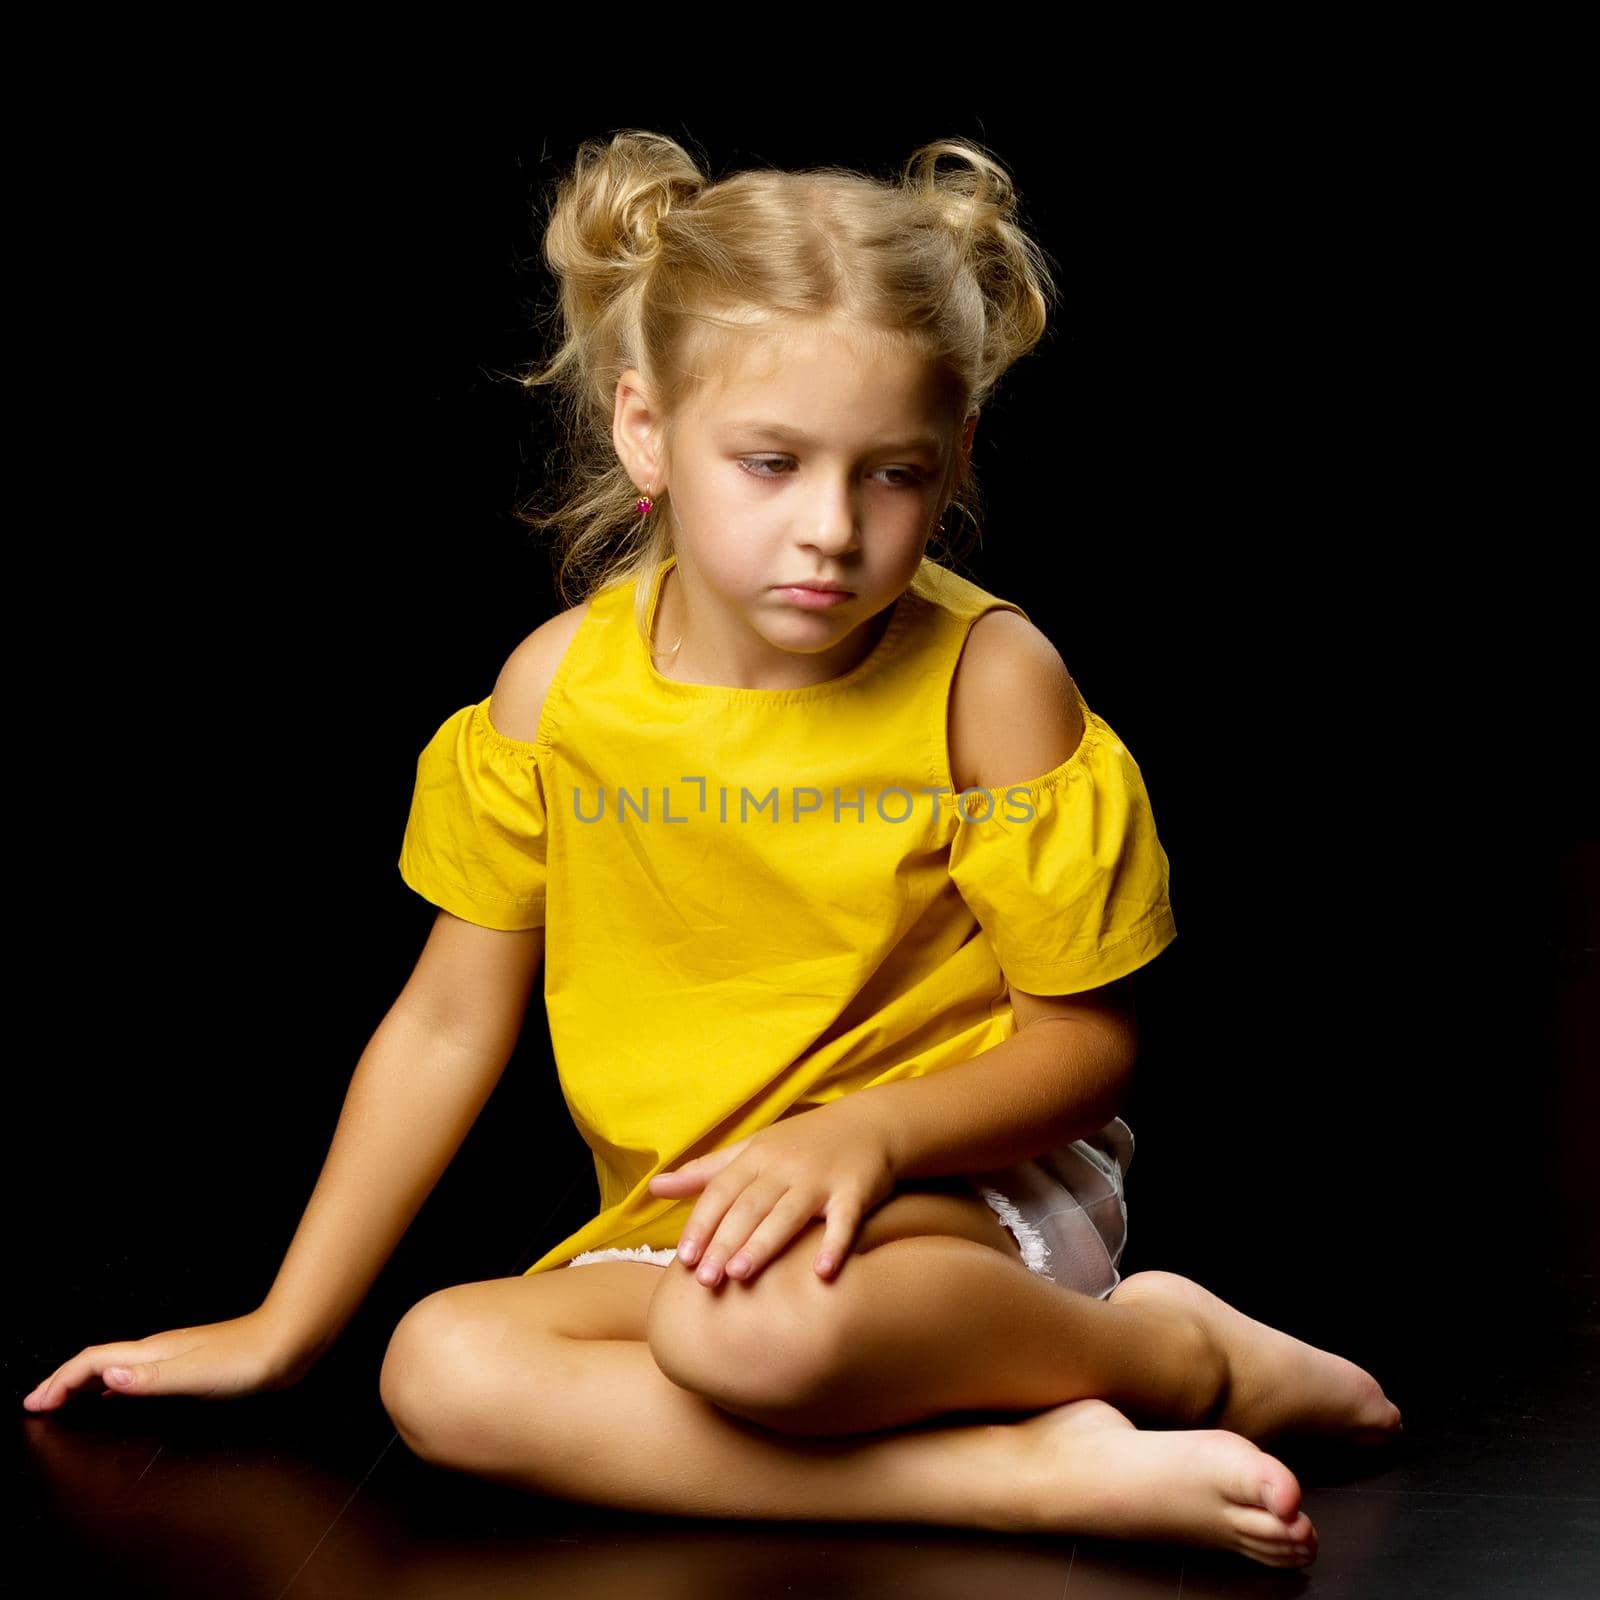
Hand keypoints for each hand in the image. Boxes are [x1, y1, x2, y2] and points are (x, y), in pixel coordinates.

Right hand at [21, 1308, 305, 1412]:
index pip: (94, 1360)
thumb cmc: (248, 1359)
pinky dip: (113, 1385)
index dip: (61, 1380)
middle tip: (36, 1402)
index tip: (35, 1402)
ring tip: (63, 1399)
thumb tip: (106, 1374)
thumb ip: (152, 1378)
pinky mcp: (190, 1367)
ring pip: (116, 1366)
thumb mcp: (196, 1374)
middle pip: (98, 1361)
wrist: (288, 1342)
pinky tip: (117, 1394)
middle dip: (63, 1380)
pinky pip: (136, 1375)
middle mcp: (160, 1351)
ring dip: (85, 1382)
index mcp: (154, 1352)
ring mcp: (174, 1357)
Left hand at [647, 1102, 895, 1287]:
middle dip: (725, 1242)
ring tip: (740, 1275)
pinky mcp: (855, 1191)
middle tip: (705, 1281)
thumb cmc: (802, 1143)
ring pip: (787, 1214)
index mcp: (756, 1157)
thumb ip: (705, 1172)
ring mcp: (820, 1179)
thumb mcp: (753, 1148)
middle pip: (749, 1207)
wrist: (870, 1123)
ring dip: (763, 1244)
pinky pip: (844, 1221)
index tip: (683, 1258)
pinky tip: (822, 1272)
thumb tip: (654, 1187)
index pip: (721, 1192)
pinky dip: (834, 1245)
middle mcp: (785, 1167)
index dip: (702, 1224)